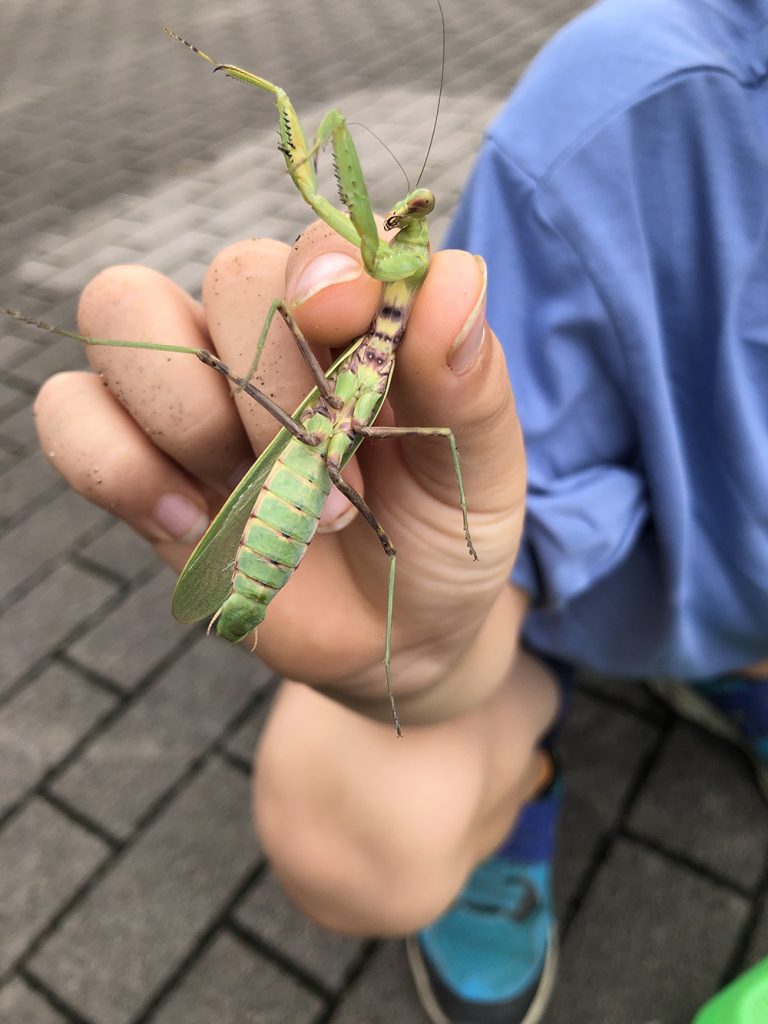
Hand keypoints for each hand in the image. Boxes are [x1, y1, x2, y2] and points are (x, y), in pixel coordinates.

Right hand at [34, 223, 526, 722]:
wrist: (389, 635)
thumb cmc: (437, 537)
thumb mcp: (479, 471)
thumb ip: (471, 381)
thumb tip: (448, 282)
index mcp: (355, 320)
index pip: (317, 244)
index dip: (324, 274)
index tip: (344, 328)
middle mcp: (264, 335)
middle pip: (225, 275)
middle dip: (275, 384)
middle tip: (332, 480)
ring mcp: (193, 391)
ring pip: (122, 310)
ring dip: (189, 412)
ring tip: (258, 499)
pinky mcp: (137, 456)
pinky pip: (72, 413)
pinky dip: (120, 464)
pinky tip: (189, 521)